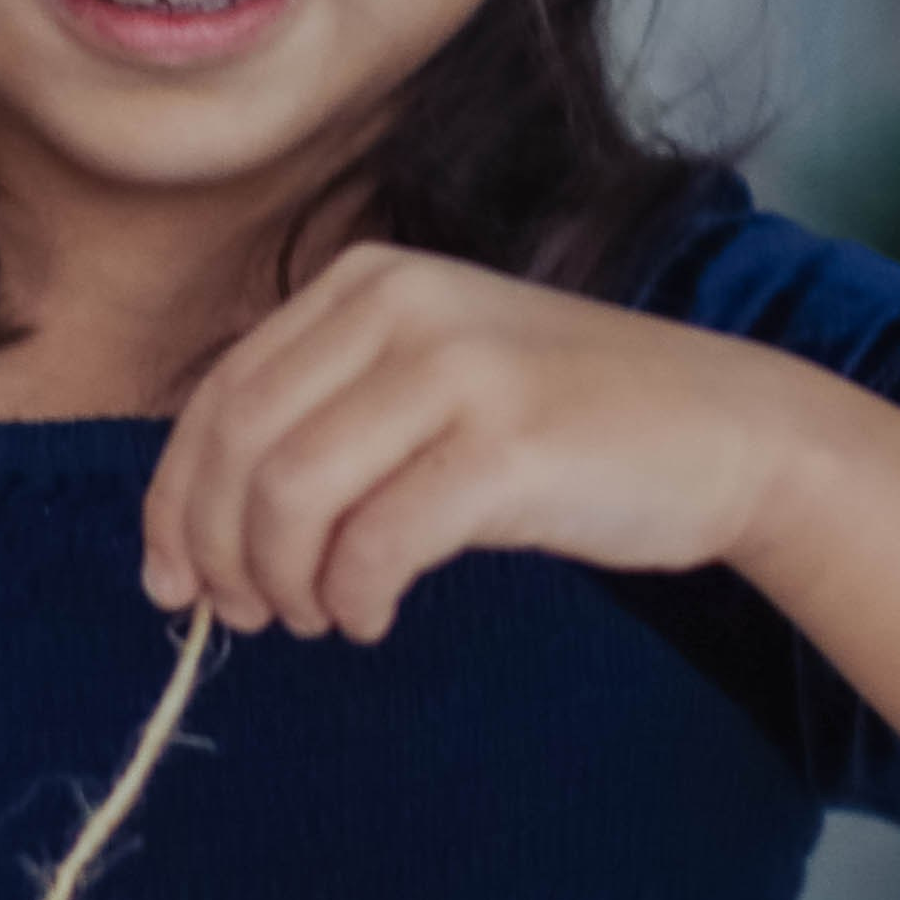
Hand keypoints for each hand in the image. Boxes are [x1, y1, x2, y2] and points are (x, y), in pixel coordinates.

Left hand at [141, 242, 788, 641]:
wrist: (728, 427)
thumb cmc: (569, 423)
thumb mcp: (433, 380)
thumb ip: (328, 421)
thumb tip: (199, 535)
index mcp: (367, 282)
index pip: (220, 397)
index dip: (175, 500)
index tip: (171, 579)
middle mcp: (401, 306)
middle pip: (241, 449)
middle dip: (217, 551)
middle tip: (244, 616)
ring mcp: (456, 370)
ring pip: (290, 497)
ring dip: (283, 582)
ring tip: (316, 616)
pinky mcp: (505, 446)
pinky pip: (374, 543)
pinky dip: (351, 598)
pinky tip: (370, 618)